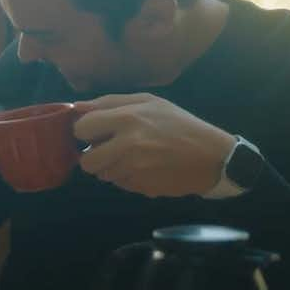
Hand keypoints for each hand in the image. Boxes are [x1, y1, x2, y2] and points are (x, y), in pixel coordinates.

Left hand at [72, 93, 235, 197]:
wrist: (213, 156)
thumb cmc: (180, 124)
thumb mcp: (149, 102)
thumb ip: (110, 102)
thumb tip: (76, 108)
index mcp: (127, 118)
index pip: (81, 129)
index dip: (86, 131)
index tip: (97, 131)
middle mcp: (127, 145)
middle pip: (87, 161)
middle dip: (95, 155)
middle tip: (111, 149)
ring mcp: (134, 169)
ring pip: (103, 175)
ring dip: (112, 167)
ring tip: (135, 157)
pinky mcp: (141, 187)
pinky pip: (120, 184)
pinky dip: (127, 178)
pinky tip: (145, 168)